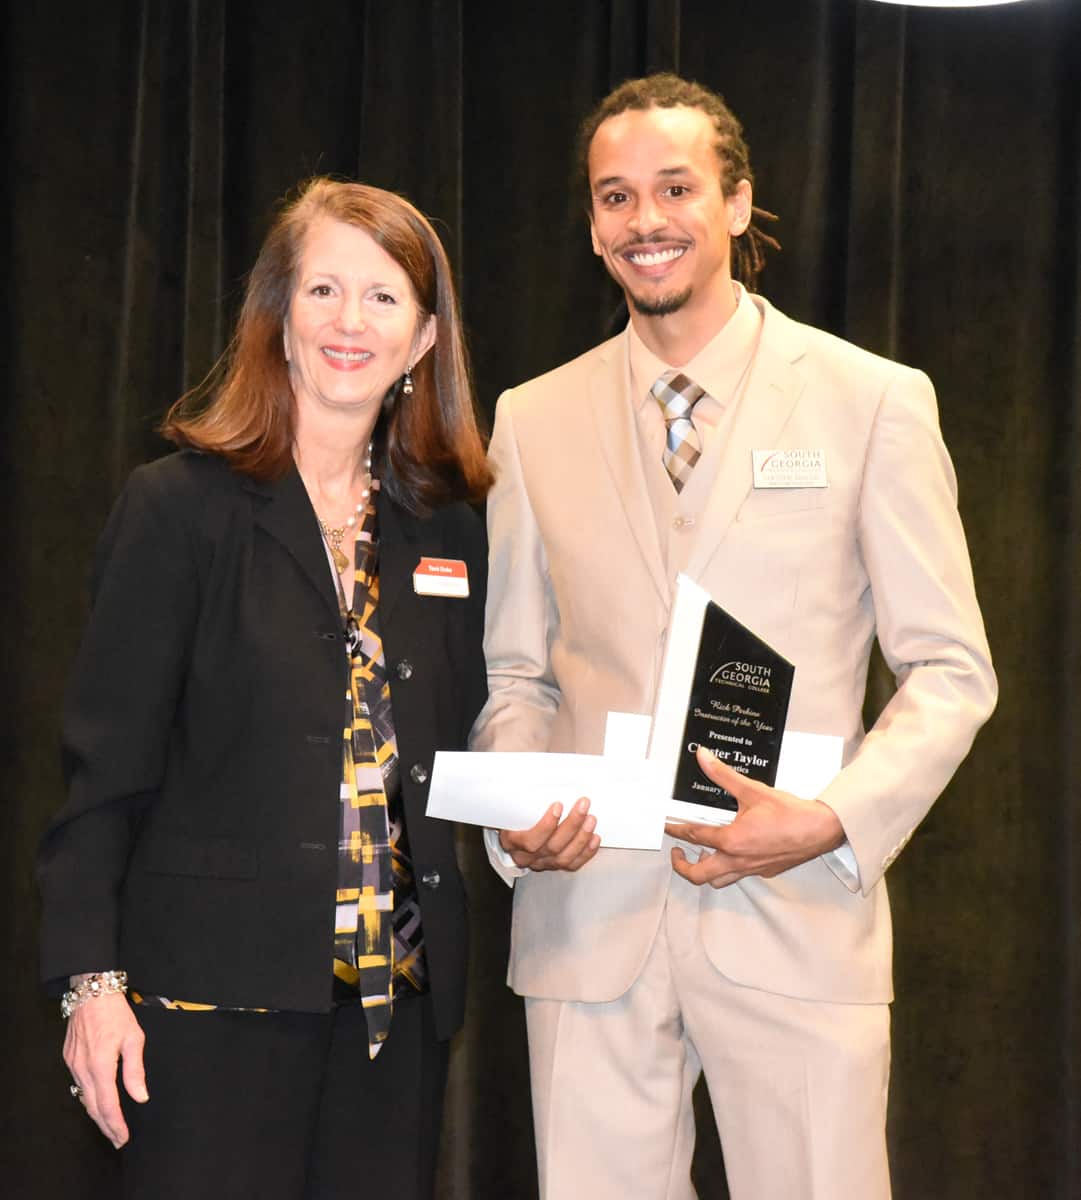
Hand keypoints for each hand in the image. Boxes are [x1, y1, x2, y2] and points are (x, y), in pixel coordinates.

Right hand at [63, 983, 147, 1147]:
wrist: (92, 993)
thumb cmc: (116, 1014)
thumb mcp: (134, 1038)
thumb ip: (135, 1070)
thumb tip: (140, 1097)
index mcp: (100, 1065)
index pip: (107, 1104)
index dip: (115, 1124)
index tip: (123, 1137)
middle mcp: (82, 1069)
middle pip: (93, 1107)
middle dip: (106, 1125)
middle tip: (117, 1139)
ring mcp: (73, 1064)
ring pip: (84, 1098)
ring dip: (96, 1113)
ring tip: (110, 1126)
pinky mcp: (69, 1059)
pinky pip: (78, 1085)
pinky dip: (88, 1097)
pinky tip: (97, 1101)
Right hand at [498, 797, 600, 870]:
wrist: (513, 830)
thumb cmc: (513, 816)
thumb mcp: (512, 805)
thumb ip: (523, 795)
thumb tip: (538, 771)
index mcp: (511, 841)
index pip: (530, 841)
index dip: (546, 826)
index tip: (558, 805)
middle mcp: (526, 856)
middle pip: (551, 847)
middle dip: (571, 825)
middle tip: (583, 805)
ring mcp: (542, 863)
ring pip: (564, 857)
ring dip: (581, 838)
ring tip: (591, 819)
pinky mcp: (555, 865)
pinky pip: (573, 864)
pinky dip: (586, 852)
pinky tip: (594, 838)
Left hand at [665, 747, 844, 887]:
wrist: (820, 830)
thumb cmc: (789, 813)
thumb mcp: (751, 790)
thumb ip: (723, 775)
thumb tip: (704, 758)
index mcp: (731, 840)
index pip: (694, 836)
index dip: (677, 831)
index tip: (668, 828)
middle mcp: (737, 859)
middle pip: (699, 874)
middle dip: (682, 866)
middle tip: (677, 853)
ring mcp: (751, 869)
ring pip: (718, 880)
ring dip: (705, 871)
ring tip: (701, 856)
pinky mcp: (764, 871)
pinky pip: (738, 876)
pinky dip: (727, 869)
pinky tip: (731, 854)